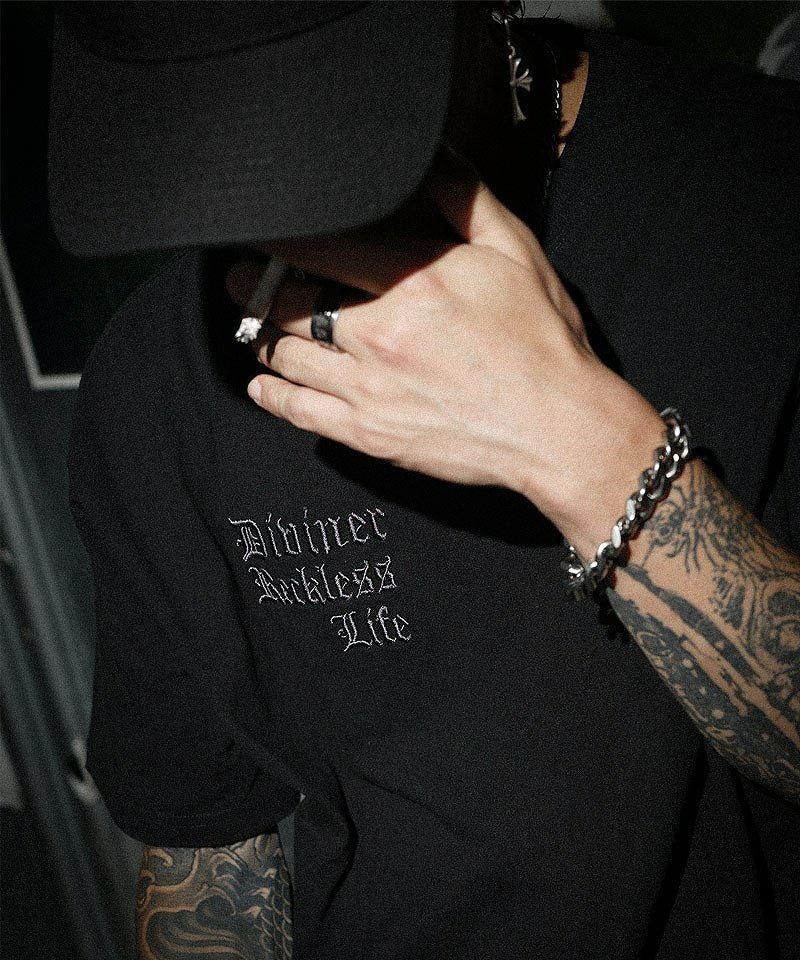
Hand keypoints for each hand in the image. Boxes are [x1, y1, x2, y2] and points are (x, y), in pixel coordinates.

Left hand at [230, 147, 662, 554]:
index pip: (318, 250)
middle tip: (242, 277)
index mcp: (411, 285)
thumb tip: (430, 156)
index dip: (279, 238)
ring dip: (262, 336)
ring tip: (257, 323)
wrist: (558, 429)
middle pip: (290, 304)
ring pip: (288, 357)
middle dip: (256, 286)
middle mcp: (378, 338)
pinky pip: (301, 414)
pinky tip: (262, 384)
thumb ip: (465, 200)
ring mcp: (368, 392)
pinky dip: (273, 396)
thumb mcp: (516, 253)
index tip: (263, 230)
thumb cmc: (542, 341)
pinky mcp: (370, 436)